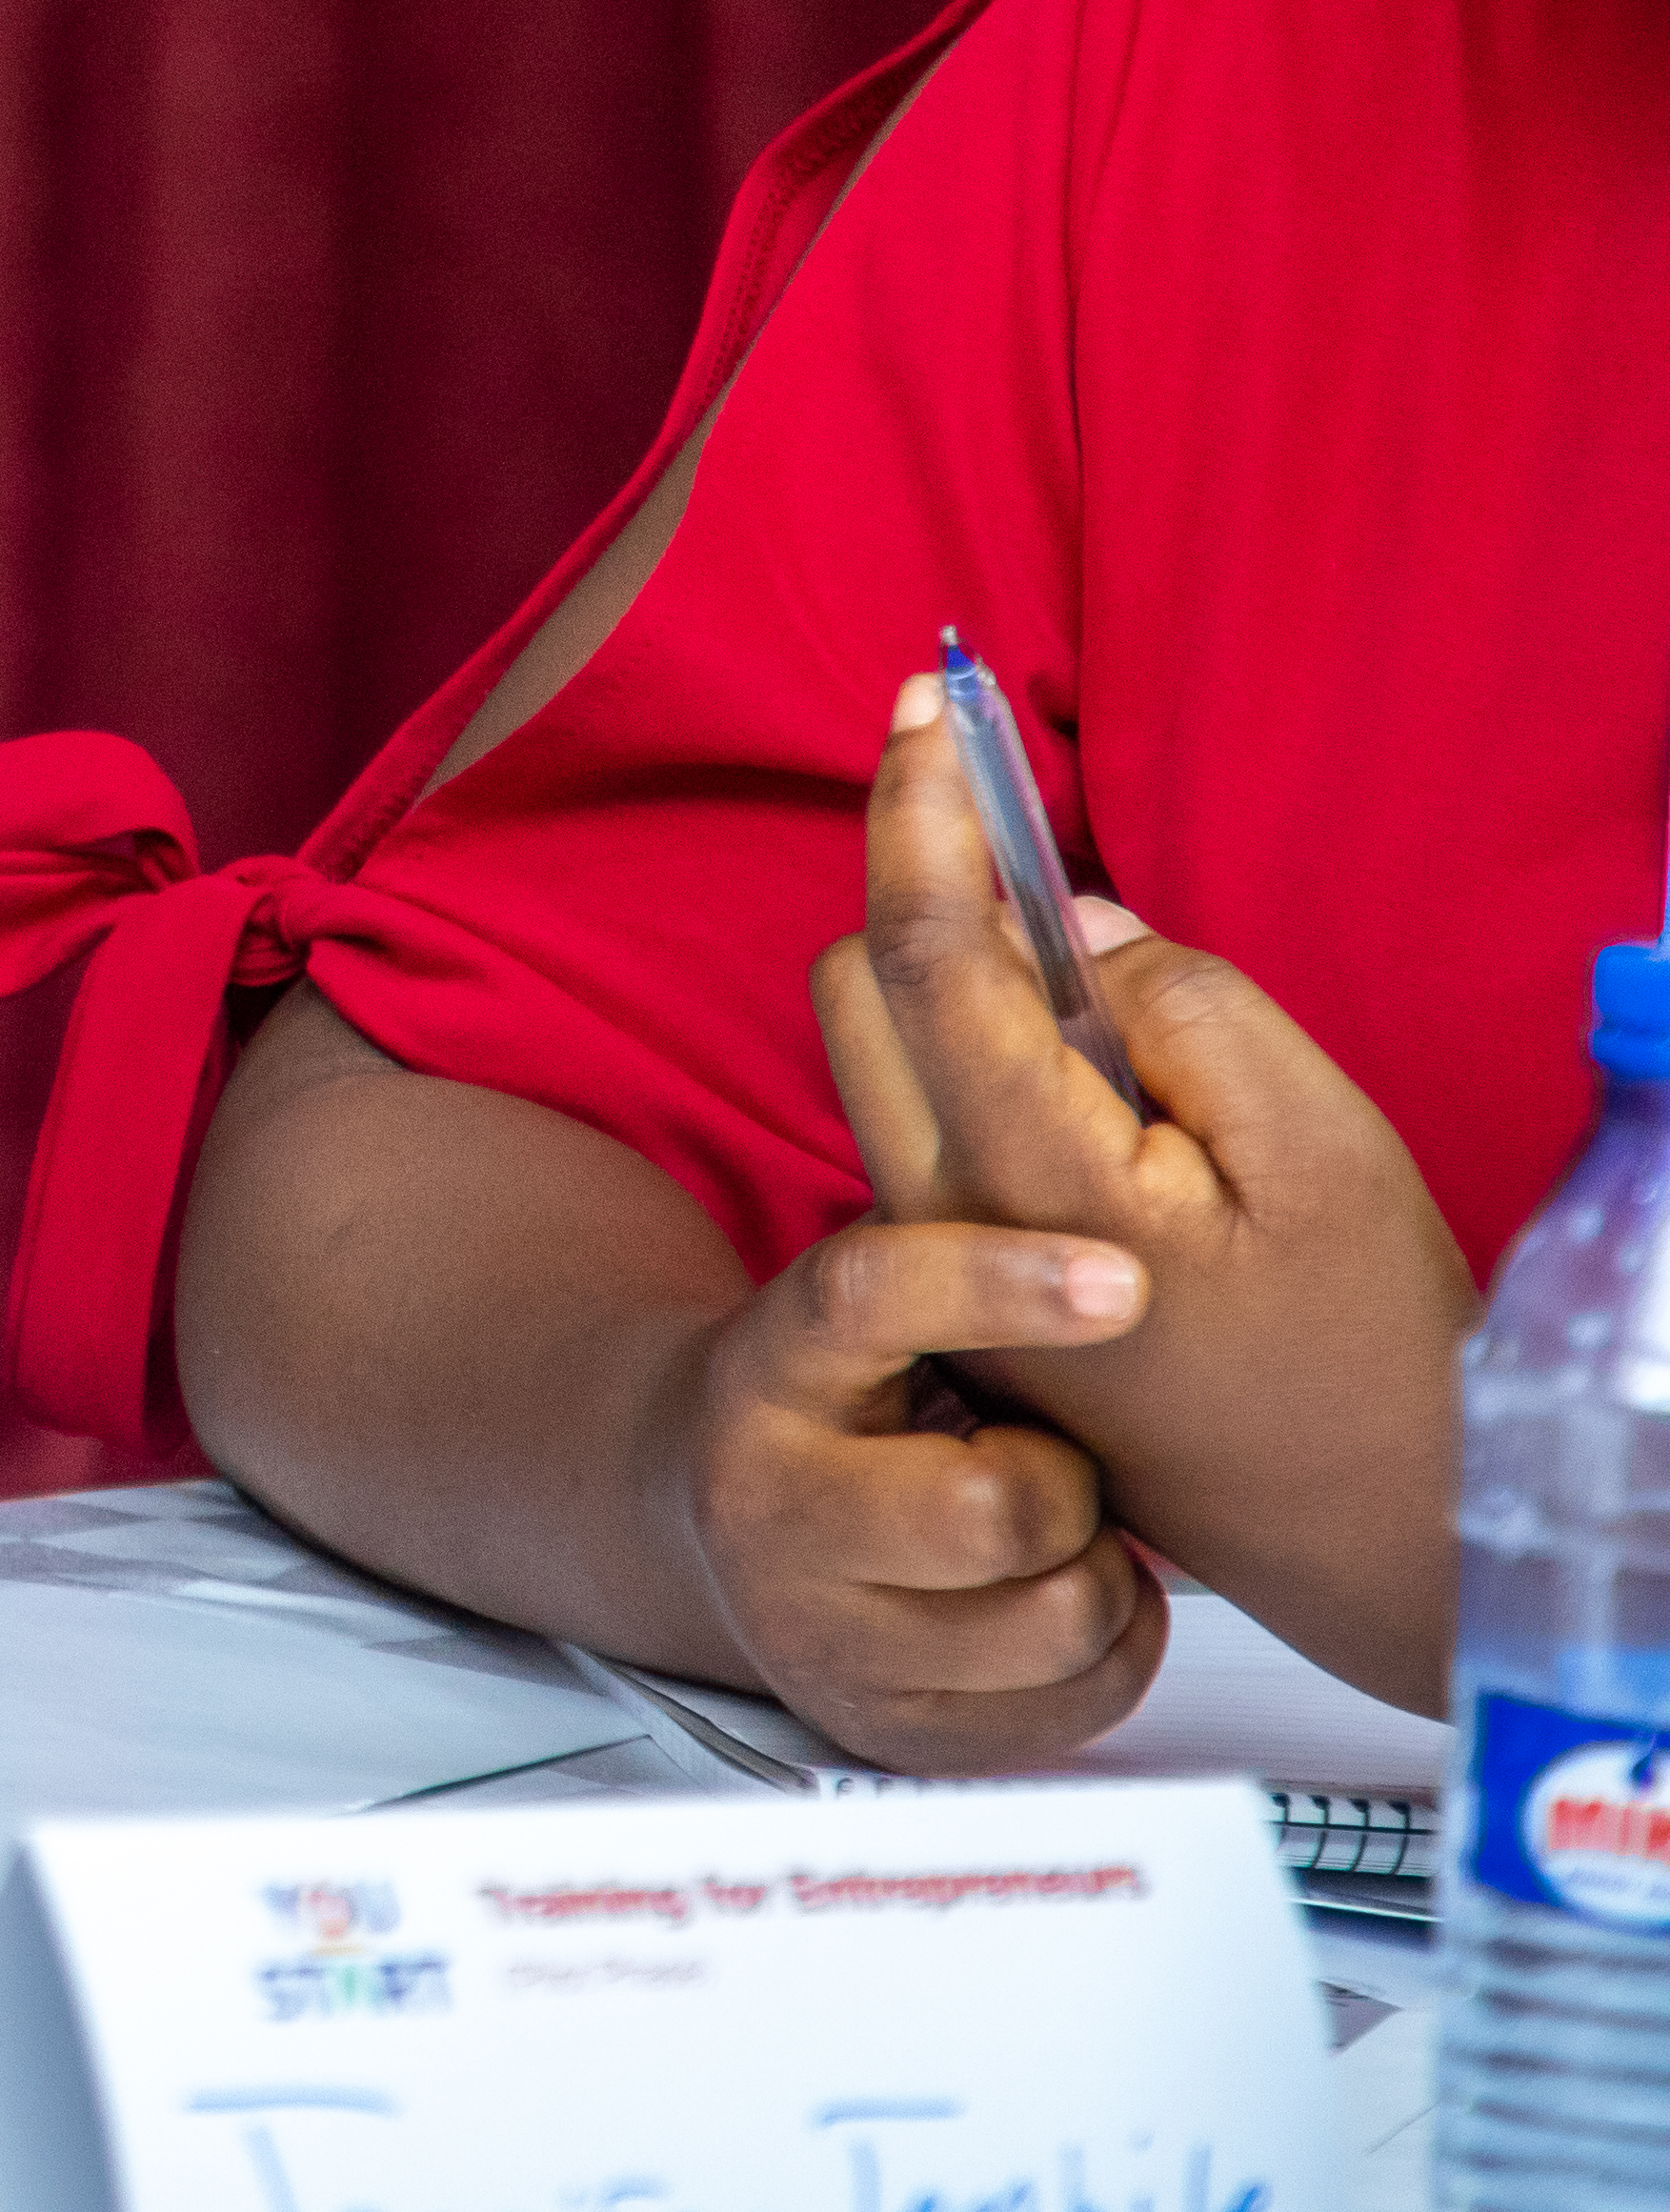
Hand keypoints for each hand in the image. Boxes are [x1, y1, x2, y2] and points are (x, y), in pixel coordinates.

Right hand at [646, 1215, 1168, 1769]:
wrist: (708, 1516)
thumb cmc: (844, 1394)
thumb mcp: (864, 1304)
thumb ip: (954, 1238)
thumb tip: (1098, 1127)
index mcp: (764, 1370)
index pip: (865, 1298)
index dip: (998, 1281)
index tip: (1125, 1278)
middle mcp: (767, 1509)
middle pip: (994, 1508)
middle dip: (1065, 1482)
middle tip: (1045, 1459)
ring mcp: (817, 1637)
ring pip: (1057, 1615)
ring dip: (1099, 1568)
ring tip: (1057, 1533)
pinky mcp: (884, 1728)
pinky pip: (1080, 1701)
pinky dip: (1114, 1646)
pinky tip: (1060, 1595)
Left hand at [812, 672, 1472, 1708]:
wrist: (1377, 1533)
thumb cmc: (1373, 1341)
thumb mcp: (1317, 1144)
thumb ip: (1181, 1007)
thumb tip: (1066, 920)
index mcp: (1028, 1177)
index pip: (924, 949)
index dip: (920, 808)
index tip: (927, 697)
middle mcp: (942, 1221)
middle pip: (853, 990)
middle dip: (915, 883)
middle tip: (1005, 810)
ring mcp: (940, 1265)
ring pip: (878, 1057)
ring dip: (943, 969)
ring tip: (1073, 954)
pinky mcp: (964, 1289)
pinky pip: (924, 1123)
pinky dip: (965, 1047)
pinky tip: (1077, 1050)